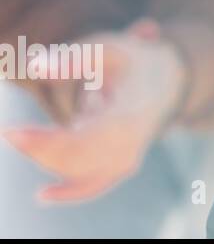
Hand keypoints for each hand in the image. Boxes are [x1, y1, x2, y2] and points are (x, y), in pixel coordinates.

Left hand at [0, 19, 187, 202]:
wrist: (168, 77)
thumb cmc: (133, 60)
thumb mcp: (108, 49)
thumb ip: (73, 58)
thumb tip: (35, 66)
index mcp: (131, 114)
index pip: (85, 139)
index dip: (46, 141)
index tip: (12, 131)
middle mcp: (132, 143)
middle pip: (79, 160)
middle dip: (40, 149)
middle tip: (11, 133)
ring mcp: (128, 158)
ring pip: (81, 173)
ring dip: (47, 159)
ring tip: (24, 137)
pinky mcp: (121, 166)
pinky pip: (93, 186)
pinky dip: (69, 192)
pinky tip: (42, 194)